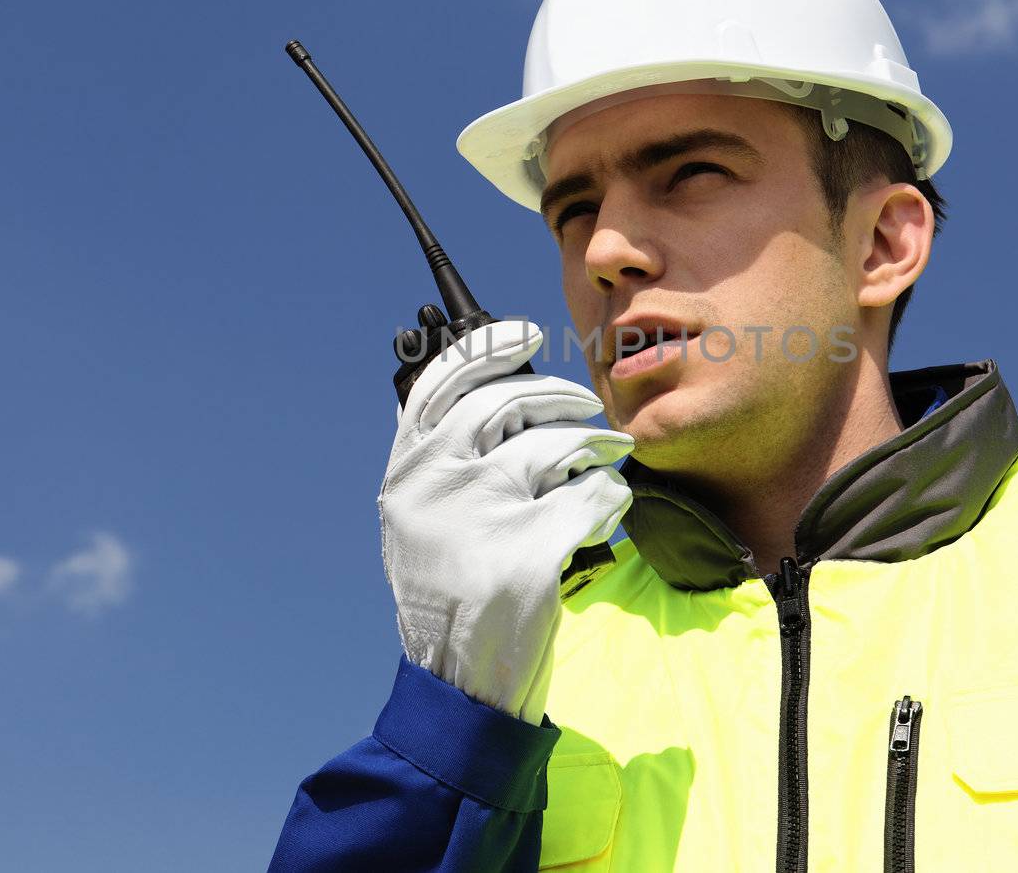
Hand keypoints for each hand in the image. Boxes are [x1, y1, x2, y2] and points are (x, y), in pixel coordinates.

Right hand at [378, 319, 634, 722]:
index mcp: (408, 473)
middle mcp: (437, 486)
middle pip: (511, 401)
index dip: (487, 347)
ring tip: (606, 463)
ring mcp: (481, 517)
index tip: (524, 332)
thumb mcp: (421, 521)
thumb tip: (487, 383)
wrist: (460, 684)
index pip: (443, 381)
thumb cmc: (451, 595)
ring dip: (596, 449)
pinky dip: (609, 499)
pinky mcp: (529, 553)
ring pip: (560, 445)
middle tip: (589, 411)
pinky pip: (592, 496)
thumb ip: (442, 459)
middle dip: (562, 398)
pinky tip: (605, 515)